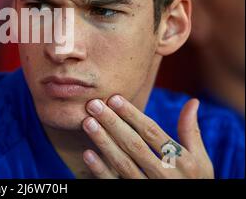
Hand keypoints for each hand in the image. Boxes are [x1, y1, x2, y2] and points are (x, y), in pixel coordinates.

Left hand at [81, 95, 213, 178]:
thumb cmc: (195, 181)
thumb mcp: (200, 160)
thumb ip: (191, 131)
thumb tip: (193, 101)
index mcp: (182, 161)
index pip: (152, 133)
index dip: (132, 115)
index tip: (114, 98)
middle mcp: (165, 175)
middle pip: (134, 145)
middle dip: (112, 123)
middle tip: (94, 105)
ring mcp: (148, 187)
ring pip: (122, 163)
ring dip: (104, 142)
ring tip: (88, 123)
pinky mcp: (134, 195)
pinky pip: (115, 183)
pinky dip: (101, 170)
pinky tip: (88, 154)